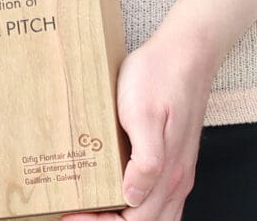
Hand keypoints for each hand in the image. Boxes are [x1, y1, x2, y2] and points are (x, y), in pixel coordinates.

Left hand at [61, 24, 216, 220]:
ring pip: (157, 214)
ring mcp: (179, 170)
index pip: (135, 220)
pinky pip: (160, 198)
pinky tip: (118, 193)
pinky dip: (139, 207)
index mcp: (168, 174)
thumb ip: (145, 162)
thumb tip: (133, 199)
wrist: (186, 53)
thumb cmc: (160, 78)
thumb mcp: (143, 116)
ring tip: (94, 208)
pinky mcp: (175, 158)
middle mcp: (177, 179)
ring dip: (125, 217)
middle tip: (75, 213)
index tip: (70, 214)